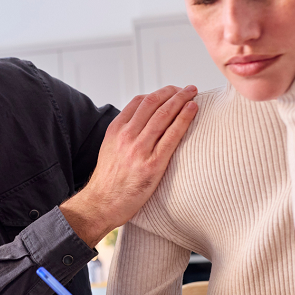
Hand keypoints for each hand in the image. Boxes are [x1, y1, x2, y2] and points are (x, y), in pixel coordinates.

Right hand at [60, 85, 197, 246]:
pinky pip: (171, 136)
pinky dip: (183, 119)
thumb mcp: (109, 149)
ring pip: (163, 115)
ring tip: (193, 93)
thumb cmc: (109, 181)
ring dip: (181, 99)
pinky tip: (192, 110)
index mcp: (115, 130)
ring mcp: (139, 149)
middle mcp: (126, 136)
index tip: (171, 92)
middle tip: (187, 88)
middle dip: (172, 92)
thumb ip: (124, 134)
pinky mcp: (152, 165)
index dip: (158, 93)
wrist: (101, 205)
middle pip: (153, 103)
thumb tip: (143, 124)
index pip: (139, 102)